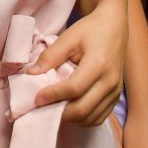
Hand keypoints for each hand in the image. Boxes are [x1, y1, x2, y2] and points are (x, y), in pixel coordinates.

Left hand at [30, 1, 126, 125]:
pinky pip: (98, 117)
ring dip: (69, 118)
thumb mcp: (68, 38)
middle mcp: (110, 82)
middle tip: (41, 108)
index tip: (36, 98)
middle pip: (83, 108)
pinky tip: (68, 110)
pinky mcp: (115, 98)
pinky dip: (81, 119)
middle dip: (59, 112)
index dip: (53, 95)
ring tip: (52, 109)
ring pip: (91, 118)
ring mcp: (115, 92)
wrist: (114, 28)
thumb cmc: (90, 30)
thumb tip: (31, 73)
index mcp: (99, 64)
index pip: (74, 88)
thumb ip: (50, 56)